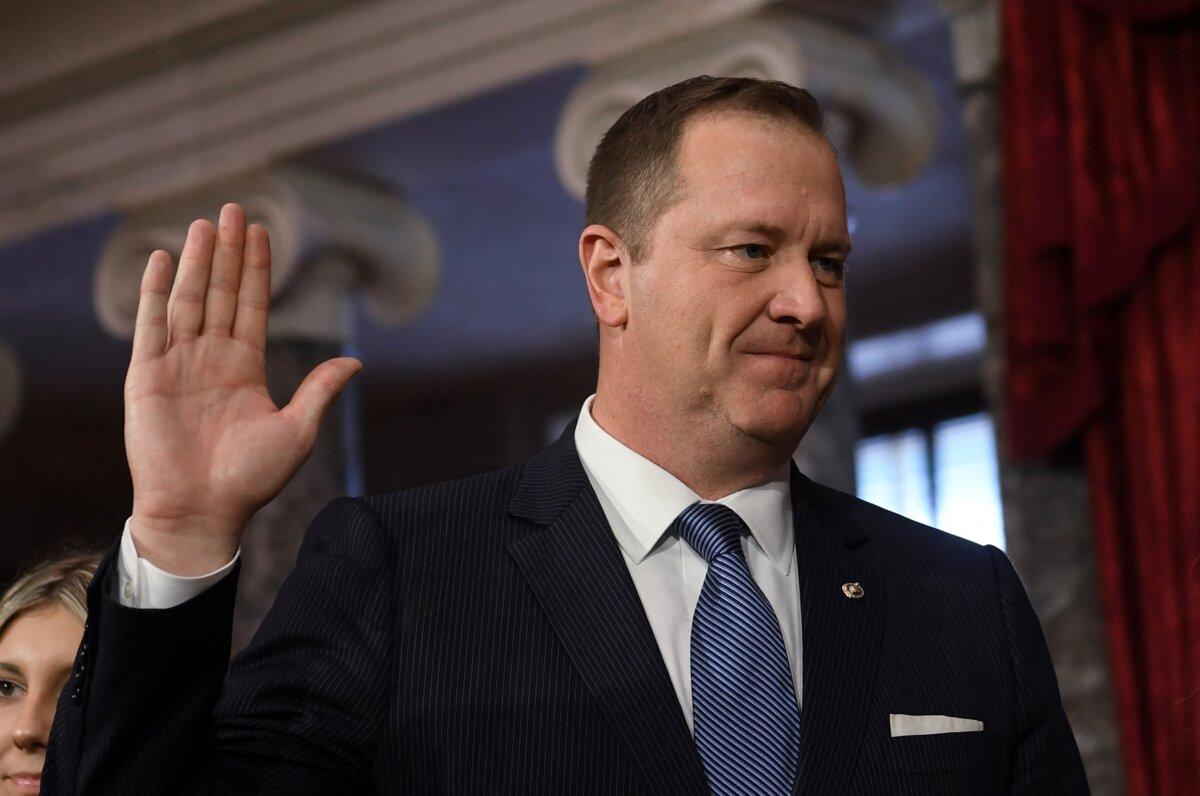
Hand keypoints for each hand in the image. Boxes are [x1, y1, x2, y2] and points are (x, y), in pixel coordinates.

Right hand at [125, 203, 361, 574]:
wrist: (203, 512)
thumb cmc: (251, 480)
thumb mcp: (297, 430)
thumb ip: (320, 390)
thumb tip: (357, 361)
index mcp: (246, 368)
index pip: (252, 305)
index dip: (256, 268)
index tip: (261, 230)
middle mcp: (211, 359)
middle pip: (220, 292)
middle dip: (228, 251)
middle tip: (232, 208)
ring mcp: (178, 364)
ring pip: (188, 300)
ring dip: (196, 262)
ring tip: (204, 223)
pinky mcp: (146, 377)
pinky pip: (150, 326)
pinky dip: (153, 292)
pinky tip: (161, 259)